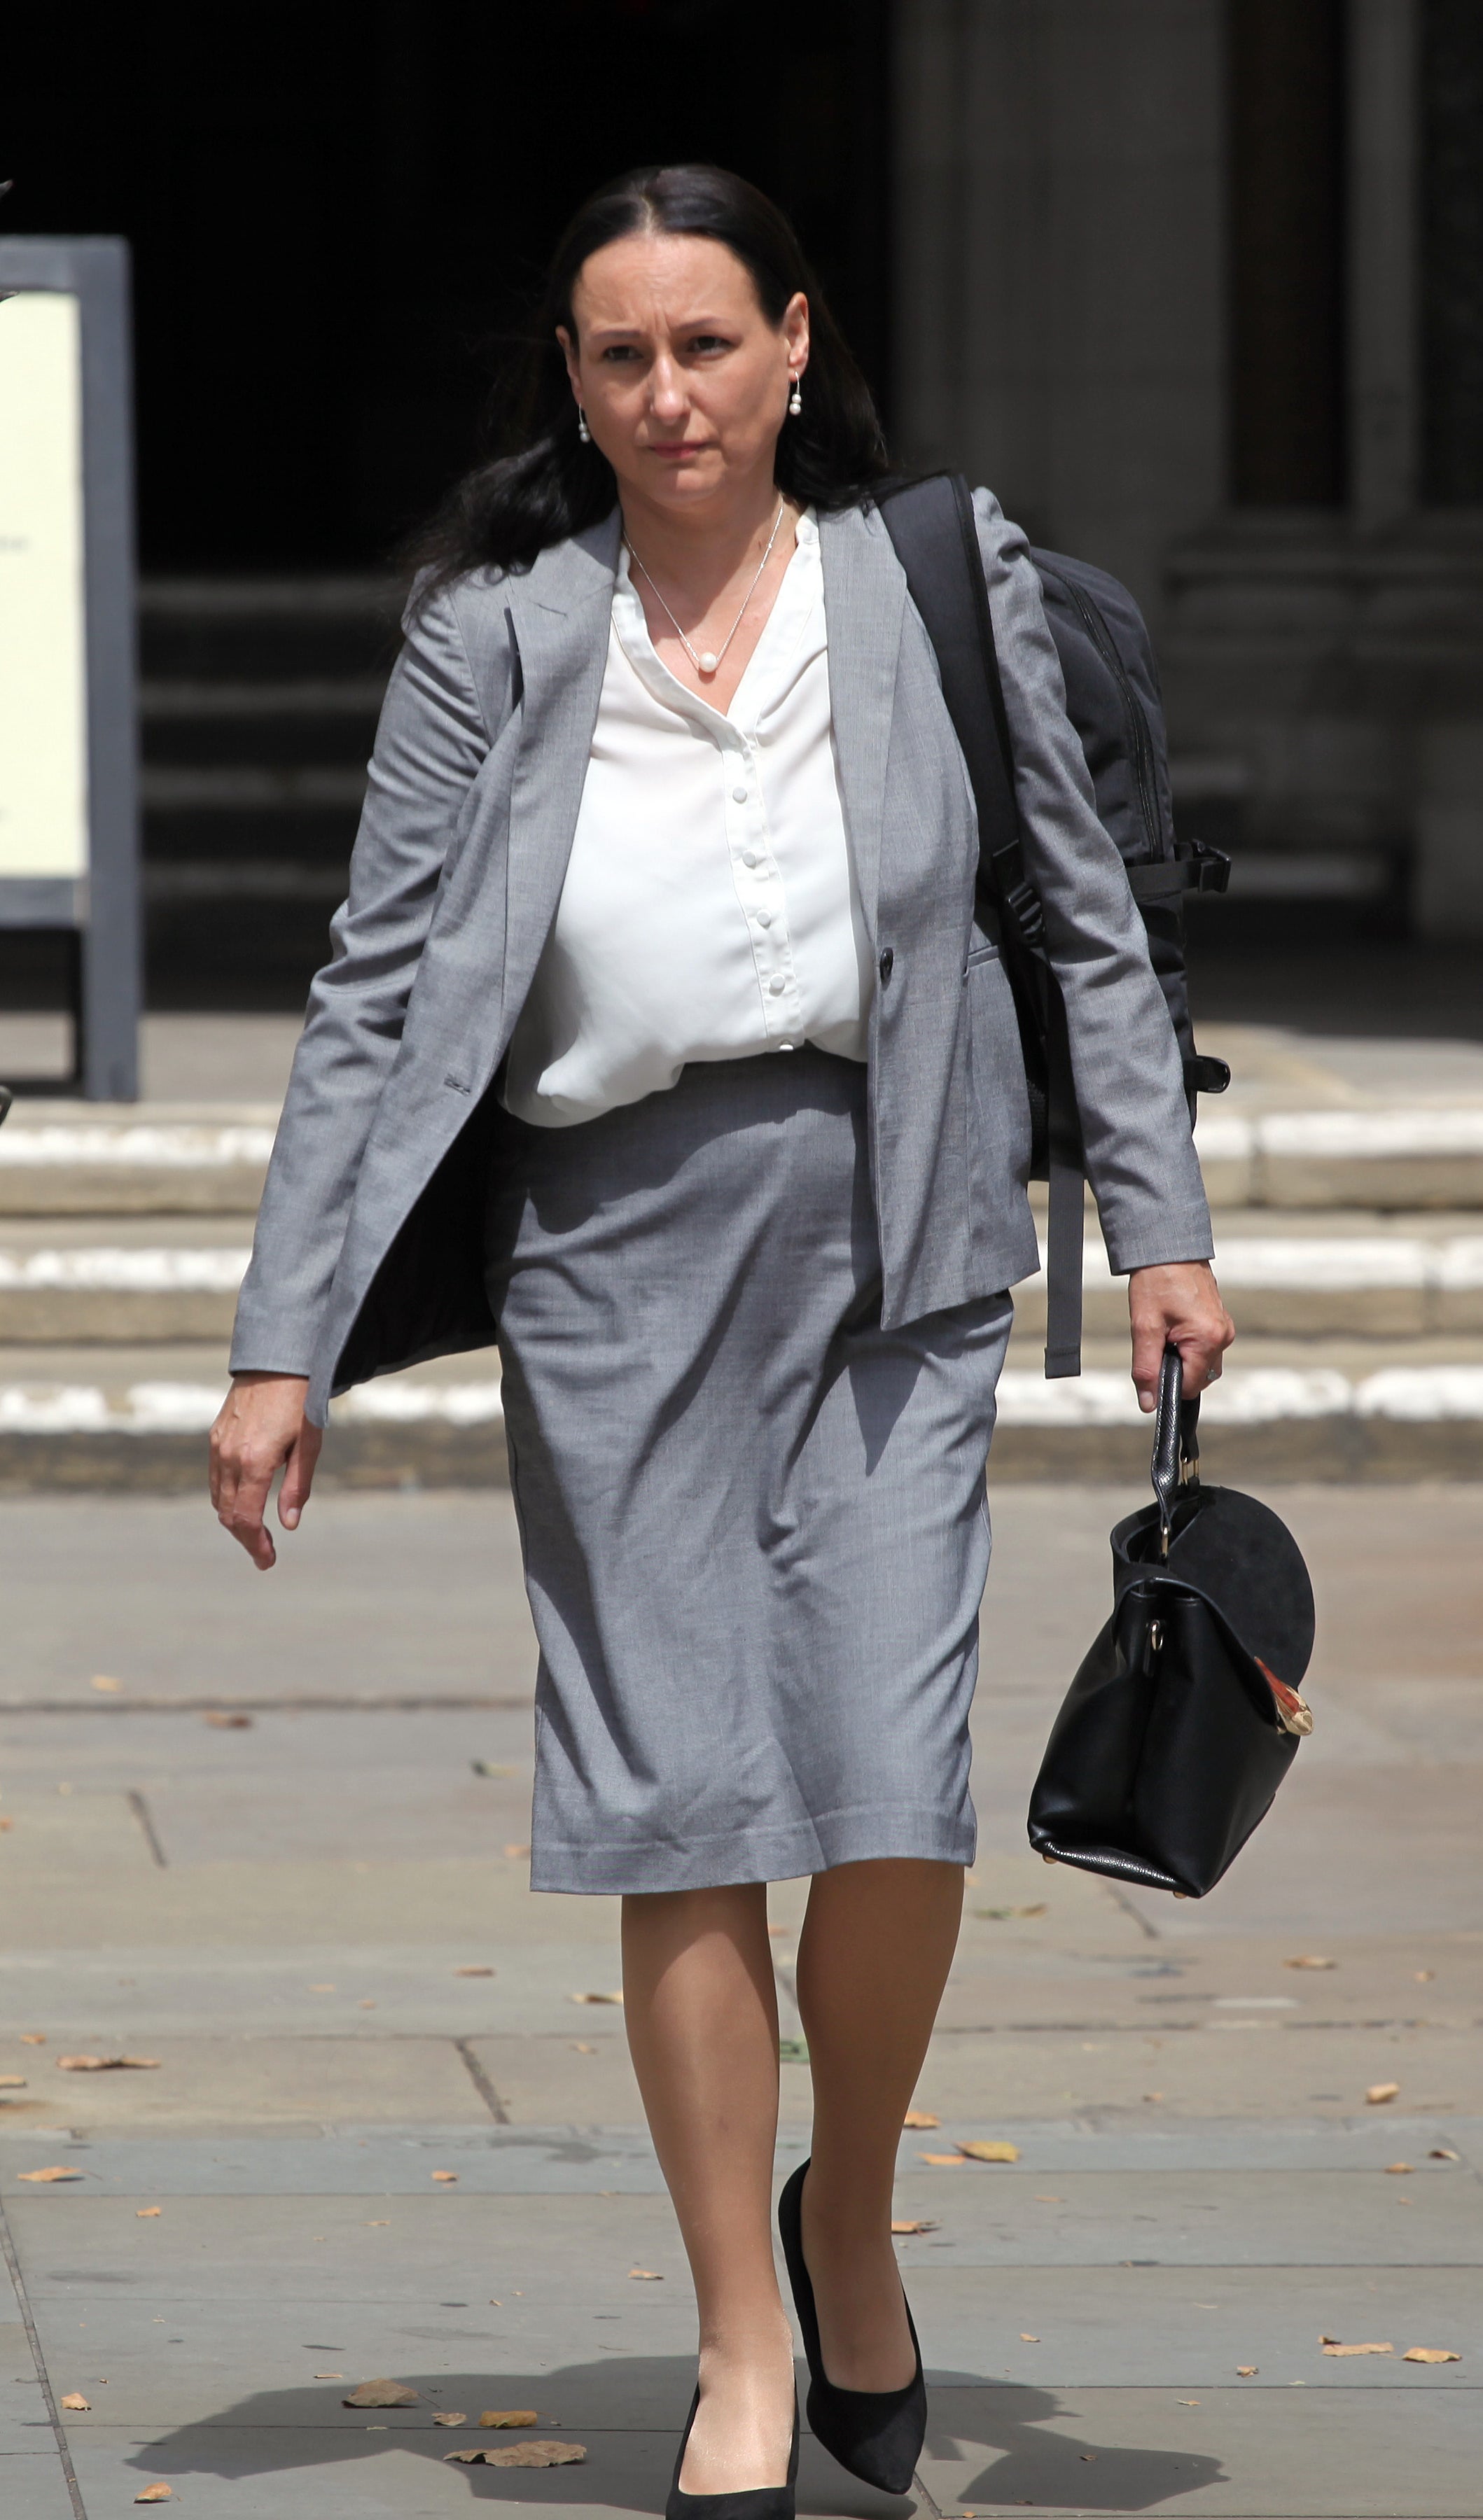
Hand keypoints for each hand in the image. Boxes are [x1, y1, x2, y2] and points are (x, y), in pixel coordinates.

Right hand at [209, 1372, 320, 1569]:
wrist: (276, 1361)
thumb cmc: (300, 1402)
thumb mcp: (308, 1446)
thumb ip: (297, 1487)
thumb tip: (287, 1524)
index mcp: (253, 1463)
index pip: (246, 1519)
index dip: (256, 1545)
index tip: (268, 1561)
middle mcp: (228, 1458)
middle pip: (229, 1515)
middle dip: (246, 1539)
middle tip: (265, 1554)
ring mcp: (217, 1447)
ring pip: (219, 1499)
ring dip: (235, 1520)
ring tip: (257, 1532)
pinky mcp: (214, 1437)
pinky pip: (215, 1478)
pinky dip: (227, 1498)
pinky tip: (245, 1501)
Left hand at [1128, 1260, 1233, 1413]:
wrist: (1168, 1247)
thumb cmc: (1156, 1281)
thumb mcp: (1144, 1327)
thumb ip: (1145, 1368)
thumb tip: (1148, 1403)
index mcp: (1209, 1339)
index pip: (1189, 1387)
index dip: (1166, 1384)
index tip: (1151, 1365)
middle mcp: (1223, 1336)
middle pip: (1198, 1378)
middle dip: (1175, 1369)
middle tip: (1156, 1341)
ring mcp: (1225, 1328)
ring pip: (1202, 1364)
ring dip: (1181, 1358)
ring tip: (1164, 1330)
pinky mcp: (1220, 1322)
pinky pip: (1205, 1348)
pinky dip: (1188, 1346)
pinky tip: (1173, 1326)